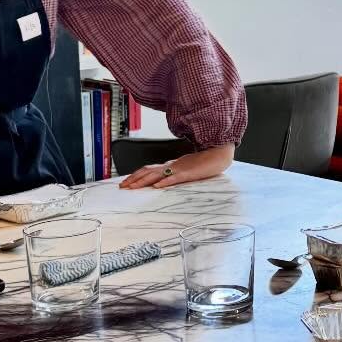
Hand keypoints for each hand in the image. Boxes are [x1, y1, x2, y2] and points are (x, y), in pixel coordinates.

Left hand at [118, 144, 234, 189]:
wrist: (219, 154)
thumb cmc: (205, 162)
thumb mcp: (186, 168)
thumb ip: (176, 173)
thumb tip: (164, 181)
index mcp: (171, 165)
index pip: (149, 169)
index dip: (136, 175)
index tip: (125, 182)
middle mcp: (172, 165)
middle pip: (149, 171)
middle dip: (134, 179)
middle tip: (122, 187)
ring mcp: (179, 168)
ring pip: (158, 175)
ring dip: (144, 181)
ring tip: (133, 187)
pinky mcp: (189, 173)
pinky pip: (175, 177)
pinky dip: (165, 182)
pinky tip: (157, 186)